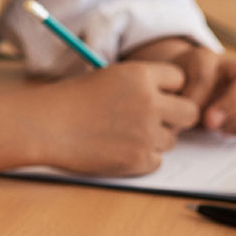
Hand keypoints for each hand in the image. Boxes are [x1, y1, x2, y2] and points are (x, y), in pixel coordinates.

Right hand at [22, 61, 197, 176]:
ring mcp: (146, 133)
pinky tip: (117, 149)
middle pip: (190, 112)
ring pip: (172, 139)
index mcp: (141, 75)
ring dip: (154, 139)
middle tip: (154, 120)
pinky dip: (141, 158)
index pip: (180, 79)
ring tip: (122, 134)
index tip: (153, 95)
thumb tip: (171, 99)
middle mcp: (150, 102)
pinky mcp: (139, 159)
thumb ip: (141, 85)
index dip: (167, 89)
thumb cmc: (70, 99)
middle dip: (175, 117)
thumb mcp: (109, 76)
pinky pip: (157, 160)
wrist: (45, 126)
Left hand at [125, 39, 235, 133]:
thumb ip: (171, 96)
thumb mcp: (169, 85)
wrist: (188, 84)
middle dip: (230, 106)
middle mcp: (233, 67)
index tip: (186, 111)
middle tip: (211, 124)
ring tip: (216, 129)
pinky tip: (226, 131)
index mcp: (205, 57)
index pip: (205, 73)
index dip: (196, 94)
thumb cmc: (176, 86)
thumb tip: (173, 122)